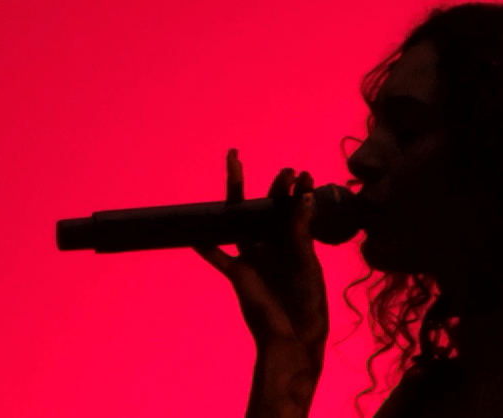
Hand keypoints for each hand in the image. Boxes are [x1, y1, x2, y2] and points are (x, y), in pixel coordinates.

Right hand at [194, 148, 328, 364]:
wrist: (293, 337)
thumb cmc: (308, 302)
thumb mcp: (307, 265)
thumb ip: (299, 234)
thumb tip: (300, 199)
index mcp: (296, 242)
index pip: (295, 209)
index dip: (297, 191)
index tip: (303, 174)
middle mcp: (274, 243)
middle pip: (269, 208)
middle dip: (274, 186)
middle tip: (282, 168)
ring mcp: (254, 255)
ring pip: (240, 220)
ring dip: (235, 195)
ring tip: (234, 164)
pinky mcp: (238, 272)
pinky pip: (217, 256)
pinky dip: (205, 245)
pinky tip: (193, 231)